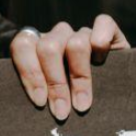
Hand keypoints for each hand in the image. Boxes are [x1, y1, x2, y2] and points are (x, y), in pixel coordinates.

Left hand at [10, 17, 130, 122]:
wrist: (113, 92)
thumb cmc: (72, 103)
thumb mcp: (51, 100)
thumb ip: (41, 97)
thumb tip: (38, 106)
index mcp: (36, 48)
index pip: (23, 46)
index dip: (30, 73)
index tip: (40, 102)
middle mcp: (58, 36)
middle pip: (49, 48)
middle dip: (55, 83)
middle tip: (61, 111)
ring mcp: (82, 32)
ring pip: (76, 44)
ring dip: (79, 77)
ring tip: (82, 104)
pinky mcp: (108, 29)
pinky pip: (103, 23)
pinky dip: (101, 42)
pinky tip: (101, 62)